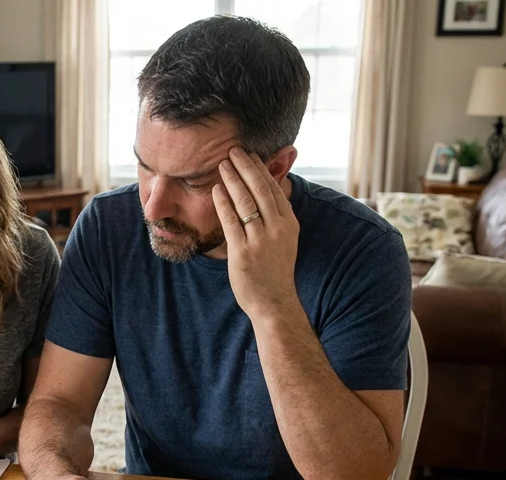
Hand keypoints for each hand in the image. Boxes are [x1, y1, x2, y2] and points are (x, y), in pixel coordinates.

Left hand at [212, 148, 299, 320]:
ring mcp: (260, 240)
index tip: (250, 155)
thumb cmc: (275, 270)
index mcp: (289, 223)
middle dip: (246, 167)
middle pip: (260, 189)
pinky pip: (231, 221)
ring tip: (222, 164)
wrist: (274, 302)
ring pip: (245, 202)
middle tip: (233, 150)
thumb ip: (278, 216)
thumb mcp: (285, 239)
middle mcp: (277, 229)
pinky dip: (223, 202)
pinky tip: (216, 190)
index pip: (274, 189)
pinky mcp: (243, 252)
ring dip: (232, 179)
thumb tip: (274, 190)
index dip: (261, 169)